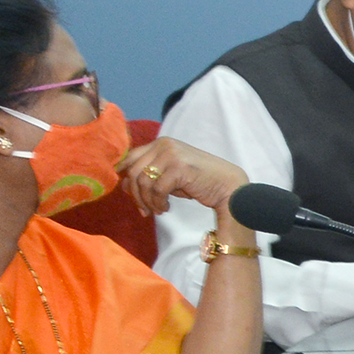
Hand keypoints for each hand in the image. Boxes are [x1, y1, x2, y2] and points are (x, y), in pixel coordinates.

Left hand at [119, 139, 247, 219]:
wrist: (229, 186)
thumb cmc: (202, 181)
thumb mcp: (172, 174)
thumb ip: (151, 174)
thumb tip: (124, 185)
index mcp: (162, 143)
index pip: (131, 157)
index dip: (125, 177)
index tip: (129, 194)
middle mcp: (165, 145)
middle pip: (133, 171)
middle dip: (135, 195)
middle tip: (144, 210)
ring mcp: (172, 155)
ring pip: (143, 182)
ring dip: (147, 201)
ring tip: (157, 210)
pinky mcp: (179, 168)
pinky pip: (157, 190)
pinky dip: (158, 203)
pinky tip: (166, 208)